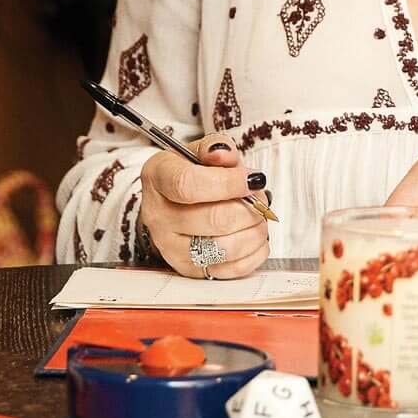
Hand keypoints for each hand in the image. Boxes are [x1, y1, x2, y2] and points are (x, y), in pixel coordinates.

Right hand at [138, 140, 269, 278]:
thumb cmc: (193, 173)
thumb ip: (216, 148)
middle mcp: (157, 216)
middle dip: (249, 208)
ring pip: (224, 248)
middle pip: (213, 219)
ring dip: (255, 232)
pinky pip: (231, 269)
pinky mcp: (189, 270)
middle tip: (259, 197)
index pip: (188, 185)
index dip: (228, 183)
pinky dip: (253, 253)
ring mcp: (171, 248)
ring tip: (258, 217)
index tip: (252, 179)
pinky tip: (254, 236)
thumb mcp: (201, 152)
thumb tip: (225, 156)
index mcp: (157, 178)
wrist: (177, 203)